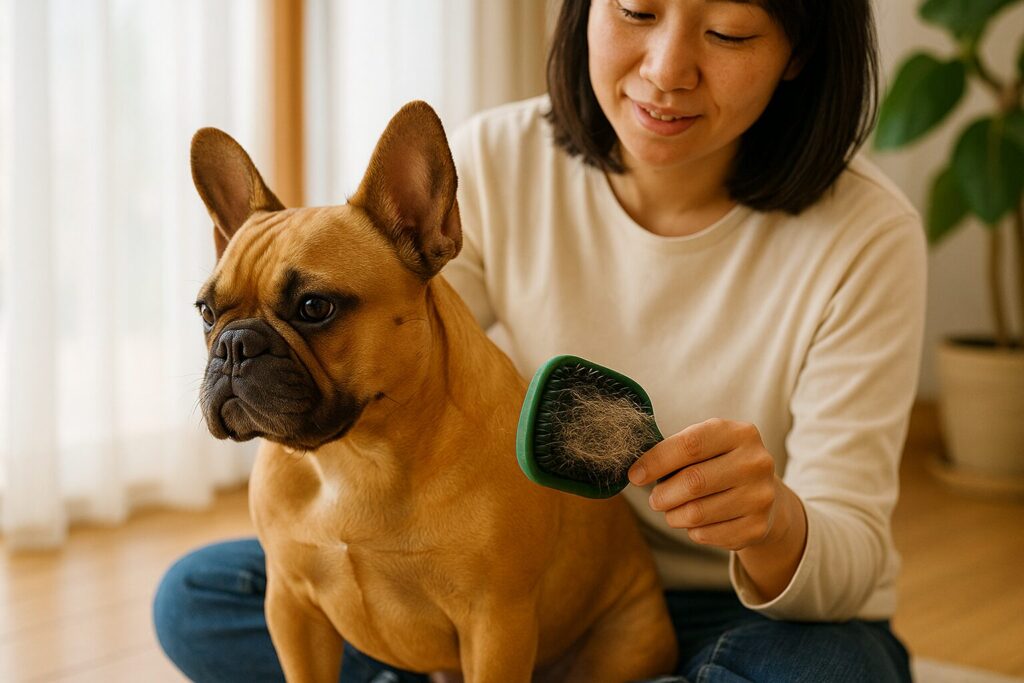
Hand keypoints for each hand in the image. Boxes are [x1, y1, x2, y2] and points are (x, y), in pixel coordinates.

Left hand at [628, 418, 784, 551]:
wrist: (763, 494)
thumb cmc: (720, 464)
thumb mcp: (707, 446)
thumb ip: (675, 451)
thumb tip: (637, 471)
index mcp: (740, 434)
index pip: (690, 445)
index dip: (656, 461)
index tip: (635, 475)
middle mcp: (756, 463)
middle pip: (693, 482)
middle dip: (663, 494)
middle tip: (654, 499)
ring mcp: (761, 496)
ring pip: (697, 513)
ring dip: (673, 515)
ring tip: (672, 510)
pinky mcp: (757, 527)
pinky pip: (706, 535)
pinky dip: (691, 531)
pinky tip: (696, 522)